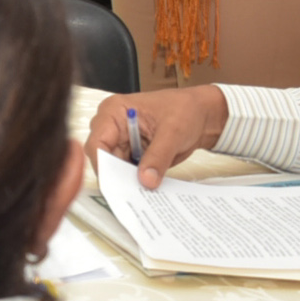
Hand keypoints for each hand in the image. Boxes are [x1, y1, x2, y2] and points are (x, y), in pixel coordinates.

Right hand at [85, 86, 228, 189]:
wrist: (202, 115)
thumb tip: (146, 180)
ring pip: (113, 167)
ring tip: (142, 190)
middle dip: (115, 174)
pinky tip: (145, 185)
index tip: (115, 182)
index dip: (103, 163)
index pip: (97, 142)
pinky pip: (127, 171)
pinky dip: (135, 179)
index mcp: (114, 111)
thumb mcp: (174, 131)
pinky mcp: (130, 153)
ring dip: (126, 179)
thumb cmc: (186, 110)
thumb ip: (158, 156)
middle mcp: (112, 126)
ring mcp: (121, 141)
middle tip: (131, 191)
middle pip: (102, 157)